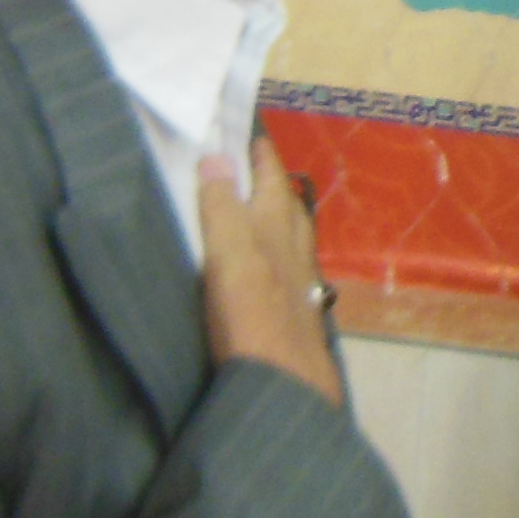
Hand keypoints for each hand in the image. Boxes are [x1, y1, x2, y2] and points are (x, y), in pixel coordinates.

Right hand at [197, 135, 341, 406]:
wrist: (285, 383)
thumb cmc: (252, 312)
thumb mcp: (229, 251)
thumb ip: (222, 206)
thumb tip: (218, 156)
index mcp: (277, 225)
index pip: (272, 176)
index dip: (260, 154)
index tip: (250, 134)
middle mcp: (295, 248)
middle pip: (286, 205)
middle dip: (270, 183)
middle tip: (253, 166)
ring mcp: (300, 282)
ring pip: (291, 238)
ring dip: (275, 220)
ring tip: (258, 212)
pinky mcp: (295, 313)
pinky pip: (287, 270)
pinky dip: (274, 257)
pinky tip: (266, 270)